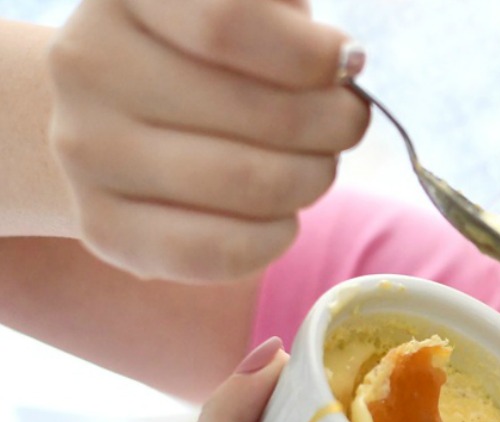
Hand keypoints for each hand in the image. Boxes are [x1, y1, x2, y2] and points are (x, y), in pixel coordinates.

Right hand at [46, 0, 369, 281]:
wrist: (115, 113)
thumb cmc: (210, 54)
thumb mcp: (249, 9)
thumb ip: (287, 21)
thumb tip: (342, 63)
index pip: (229, 22)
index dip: (312, 54)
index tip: (345, 63)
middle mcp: (88, 67)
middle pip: (265, 115)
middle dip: (336, 125)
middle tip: (344, 122)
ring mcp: (87, 152)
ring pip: (252, 186)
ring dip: (313, 178)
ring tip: (313, 163)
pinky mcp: (104, 228)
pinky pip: (220, 251)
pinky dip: (276, 237)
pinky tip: (281, 215)